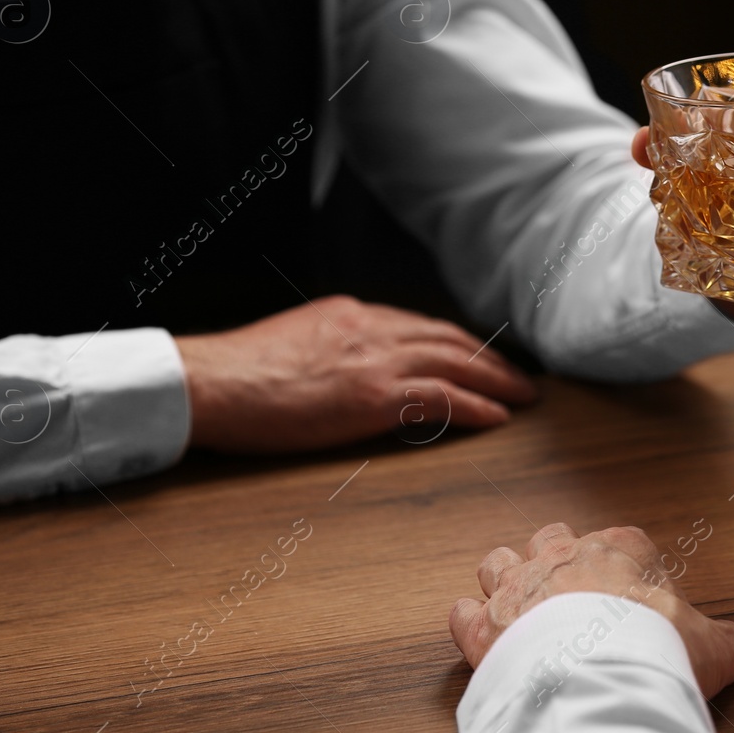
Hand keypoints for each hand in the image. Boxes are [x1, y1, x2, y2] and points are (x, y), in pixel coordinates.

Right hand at [174, 297, 536, 451]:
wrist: (210, 381)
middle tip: (518, 376)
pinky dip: (475, 407)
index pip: (418, 324)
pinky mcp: (371, 397)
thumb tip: (344, 367)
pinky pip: (440, 399)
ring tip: (522, 397)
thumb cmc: (236, 372)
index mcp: (350, 314)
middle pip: (448, 339)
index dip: (456, 341)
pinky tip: (497, 417)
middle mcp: (370, 329)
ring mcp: (373, 361)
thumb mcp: (291, 341)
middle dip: (488, 358)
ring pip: (454, 363)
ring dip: (495, 381)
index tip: (478, 354)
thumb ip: (328, 347)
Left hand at [449, 522, 733, 698]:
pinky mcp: (483, 627)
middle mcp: (563, 557)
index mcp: (620, 550)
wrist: (599, 680)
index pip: (623, 540)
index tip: (632, 592)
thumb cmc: (656, 651)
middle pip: (551, 538)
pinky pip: (463, 613)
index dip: (626, 565)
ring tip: (516, 602)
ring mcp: (518, 588)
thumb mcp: (714, 646)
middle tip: (569, 589)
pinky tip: (480, 633)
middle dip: (556, 558)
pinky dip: (469, 623)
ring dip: (505, 579)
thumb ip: (727, 639)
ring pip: (498, 562)